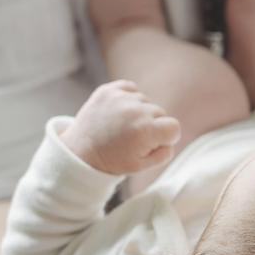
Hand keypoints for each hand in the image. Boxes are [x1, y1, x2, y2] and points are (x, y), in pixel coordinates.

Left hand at [62, 80, 180, 173]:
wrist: (80, 152)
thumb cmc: (113, 161)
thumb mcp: (144, 166)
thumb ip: (166, 152)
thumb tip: (170, 136)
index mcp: (146, 130)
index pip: (174, 127)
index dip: (166, 138)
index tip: (151, 144)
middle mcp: (135, 111)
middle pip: (160, 113)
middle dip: (152, 125)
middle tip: (133, 137)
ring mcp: (121, 98)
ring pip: (146, 101)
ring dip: (139, 112)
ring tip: (123, 125)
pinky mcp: (108, 90)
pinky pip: (131, 88)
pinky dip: (129, 98)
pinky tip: (120, 112)